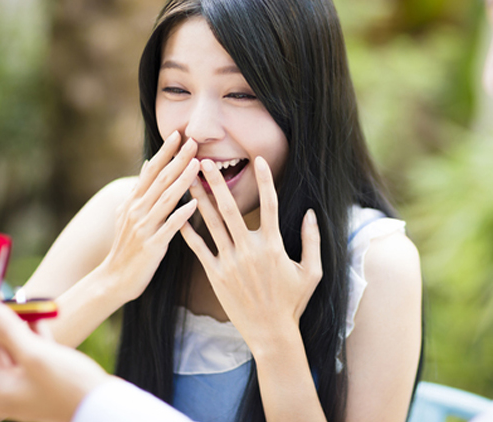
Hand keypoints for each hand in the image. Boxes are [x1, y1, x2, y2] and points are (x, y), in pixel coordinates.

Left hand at [0, 284, 110, 421]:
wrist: (106, 407)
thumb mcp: (37, 355)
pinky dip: (30, 329)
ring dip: (11, 320)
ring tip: (7, 295)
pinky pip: (30, 348)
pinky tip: (33, 313)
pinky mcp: (45, 376)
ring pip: (12, 344)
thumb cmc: (72, 385)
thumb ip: (7, 330)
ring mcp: (27, 382)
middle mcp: (9, 386)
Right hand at [102, 130, 198, 300]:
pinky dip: (181, 215)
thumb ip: (140, 190)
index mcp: (134, 202)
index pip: (150, 171)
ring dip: (182, 180)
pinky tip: (194, 205)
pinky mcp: (152, 246)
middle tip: (193, 141)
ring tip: (198, 164)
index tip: (178, 133)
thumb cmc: (127, 247)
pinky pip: (169, 228)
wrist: (113, 279)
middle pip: (160, 180)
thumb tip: (149, 162)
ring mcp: (144, 228)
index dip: (164, 152)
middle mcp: (137, 211)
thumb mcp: (128, 214)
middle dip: (177, 159)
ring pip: (166, 199)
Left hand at [181, 156, 321, 351]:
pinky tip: (180, 216)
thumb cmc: (293, 302)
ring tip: (187, 180)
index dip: (265, 181)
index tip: (257, 160)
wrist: (271, 333)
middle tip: (205, 161)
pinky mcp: (216, 275)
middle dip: (217, 182)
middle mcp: (250, 250)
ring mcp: (231, 263)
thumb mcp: (312, 272)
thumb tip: (311, 213)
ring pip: (211, 224)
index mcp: (273, 246)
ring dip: (199, 200)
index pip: (270, 205)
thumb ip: (312, 240)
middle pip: (231, 208)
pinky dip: (189, 232)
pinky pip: (200, 250)